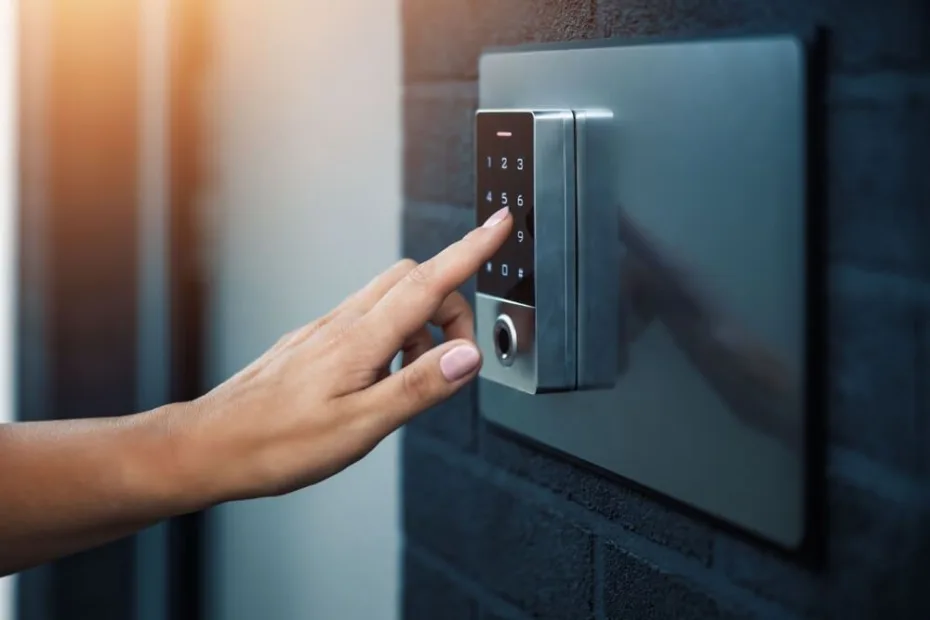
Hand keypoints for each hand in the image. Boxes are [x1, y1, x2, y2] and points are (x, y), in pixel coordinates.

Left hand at [175, 206, 512, 503]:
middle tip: (457, 353)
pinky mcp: (313, 342)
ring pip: (389, 298)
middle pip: (413, 279)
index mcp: (360, 340)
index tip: (500, 225)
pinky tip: (380, 380)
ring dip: (420, 325)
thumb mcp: (360, 427)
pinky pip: (366, 319)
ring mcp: (325, 329)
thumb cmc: (276, 442)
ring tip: (412, 380)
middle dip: (450, 304)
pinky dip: (392, 338)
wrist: (211, 444)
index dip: (471, 251)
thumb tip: (467, 356)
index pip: (429, 282)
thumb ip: (418, 387)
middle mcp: (342, 323)